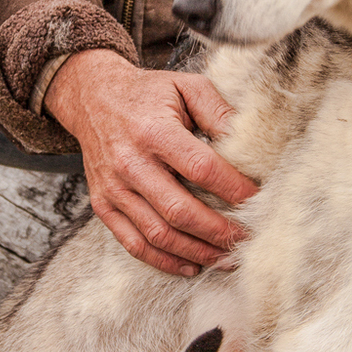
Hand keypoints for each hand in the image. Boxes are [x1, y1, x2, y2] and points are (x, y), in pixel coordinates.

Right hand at [44, 50, 257, 276]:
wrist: (92, 97)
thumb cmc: (147, 93)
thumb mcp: (186, 86)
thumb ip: (218, 110)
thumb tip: (250, 141)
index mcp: (154, 132)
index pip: (202, 169)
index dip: (234, 189)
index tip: (258, 201)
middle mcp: (131, 164)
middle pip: (181, 211)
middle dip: (220, 232)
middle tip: (248, 239)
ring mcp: (114, 188)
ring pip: (159, 234)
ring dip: (197, 252)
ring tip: (227, 258)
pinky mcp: (103, 205)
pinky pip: (133, 243)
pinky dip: (164, 261)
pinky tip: (190, 265)